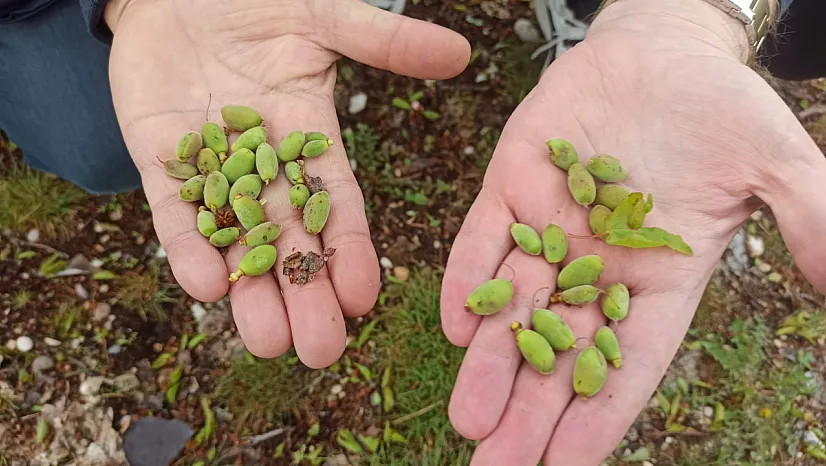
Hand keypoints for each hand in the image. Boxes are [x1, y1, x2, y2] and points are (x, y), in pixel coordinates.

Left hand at [105, 0, 469, 367]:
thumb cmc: (257, 1)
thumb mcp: (326, 16)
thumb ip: (384, 43)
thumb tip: (460, 52)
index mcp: (310, 140)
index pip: (336, 205)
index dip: (351, 250)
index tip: (366, 298)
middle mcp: (266, 168)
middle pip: (289, 241)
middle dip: (305, 295)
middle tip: (320, 351)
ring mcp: (212, 171)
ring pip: (236, 242)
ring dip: (251, 294)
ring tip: (268, 344)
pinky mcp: (162, 164)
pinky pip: (175, 214)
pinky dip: (188, 249)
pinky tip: (205, 287)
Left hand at [440, 0, 825, 463]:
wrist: (660, 53)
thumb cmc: (720, 110)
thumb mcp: (774, 163)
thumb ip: (808, 219)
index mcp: (658, 279)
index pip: (629, 362)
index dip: (600, 415)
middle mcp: (596, 267)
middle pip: (561, 353)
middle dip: (529, 411)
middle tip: (497, 465)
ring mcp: (548, 228)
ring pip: (514, 307)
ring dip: (489, 363)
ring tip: (469, 421)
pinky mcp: (511, 186)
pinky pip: (483, 239)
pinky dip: (469, 278)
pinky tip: (455, 324)